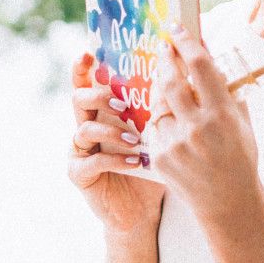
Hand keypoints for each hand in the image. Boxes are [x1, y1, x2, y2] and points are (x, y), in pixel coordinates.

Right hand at [67, 53, 165, 233]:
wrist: (142, 209)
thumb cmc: (151, 165)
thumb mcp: (157, 132)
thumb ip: (160, 106)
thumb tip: (185, 75)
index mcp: (103, 111)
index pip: (89, 82)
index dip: (84, 67)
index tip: (90, 53)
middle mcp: (87, 125)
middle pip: (79, 98)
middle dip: (100, 96)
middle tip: (122, 104)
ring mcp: (80, 150)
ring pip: (84, 129)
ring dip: (111, 131)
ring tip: (134, 140)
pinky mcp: (79, 173)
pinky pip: (91, 161)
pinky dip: (114, 160)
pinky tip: (134, 163)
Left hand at [149, 29, 262, 222]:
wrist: (228, 202)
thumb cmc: (239, 157)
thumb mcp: (242, 122)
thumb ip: (226, 89)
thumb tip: (209, 54)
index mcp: (223, 115)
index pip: (200, 67)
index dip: (186, 43)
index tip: (177, 28)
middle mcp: (197, 128)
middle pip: (171, 81)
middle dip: (164, 58)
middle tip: (162, 46)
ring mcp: (175, 145)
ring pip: (158, 103)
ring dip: (160, 89)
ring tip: (166, 82)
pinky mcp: (159, 158)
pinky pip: (154, 127)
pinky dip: (160, 119)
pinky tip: (170, 120)